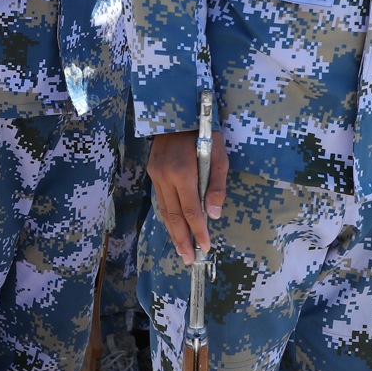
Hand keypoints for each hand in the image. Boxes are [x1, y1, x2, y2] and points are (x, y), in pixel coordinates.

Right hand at [148, 126, 229, 263]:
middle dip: (183, 240)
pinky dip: (167, 217)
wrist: (177, 111)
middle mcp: (165, 176)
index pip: (191, 211)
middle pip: (174, 216)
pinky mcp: (152, 171)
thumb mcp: (219, 155)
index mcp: (183, 172)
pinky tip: (173, 228)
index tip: (206, 247)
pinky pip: (160, 200)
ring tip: (182, 250)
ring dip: (173, 232)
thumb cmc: (204, 132)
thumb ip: (216, 185)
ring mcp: (155, 174)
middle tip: (190, 259)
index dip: (199, 231)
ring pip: (164, 210)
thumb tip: (214, 214)